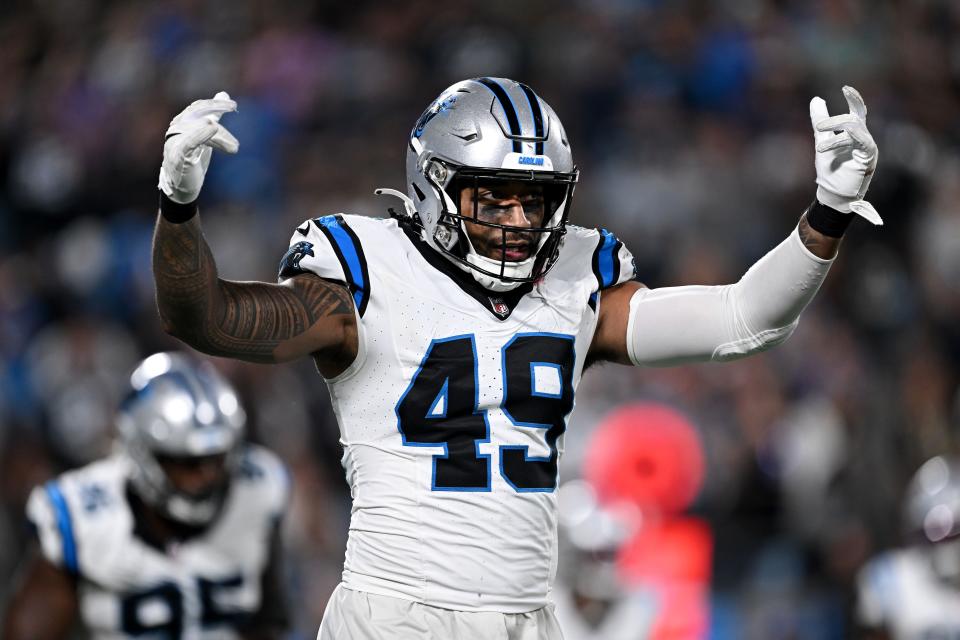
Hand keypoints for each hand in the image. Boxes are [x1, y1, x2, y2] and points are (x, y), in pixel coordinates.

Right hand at [158, 91, 238, 204]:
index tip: (233, 105)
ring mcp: (175, 141)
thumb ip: (213, 116)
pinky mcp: (177, 155)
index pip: (199, 107)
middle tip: (234, 108)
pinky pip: (189, 141)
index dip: (215, 104)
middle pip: (196, 112)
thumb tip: (224, 94)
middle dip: (216, 108)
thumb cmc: (193, 159)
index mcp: (182, 122)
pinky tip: (211, 128)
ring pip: (197, 128)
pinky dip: (200, 133)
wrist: (181, 186)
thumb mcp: (206, 135)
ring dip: (218, 134)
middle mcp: (177, 128)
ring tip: (232, 142)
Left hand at [809, 86, 881, 224]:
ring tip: (820, 144)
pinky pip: (865, 143)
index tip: (845, 88)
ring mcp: (867, 147)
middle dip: (835, 120)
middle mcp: (863, 138)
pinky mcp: (868, 158)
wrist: (832, 193)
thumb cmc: (830, 169)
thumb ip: (819, 121)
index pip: (857, 111)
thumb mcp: (821, 141)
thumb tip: (816, 99)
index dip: (854, 99)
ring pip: (854, 130)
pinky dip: (853, 138)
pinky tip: (843, 136)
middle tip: (819, 128)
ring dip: (835, 135)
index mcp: (853, 133)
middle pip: (854, 118)